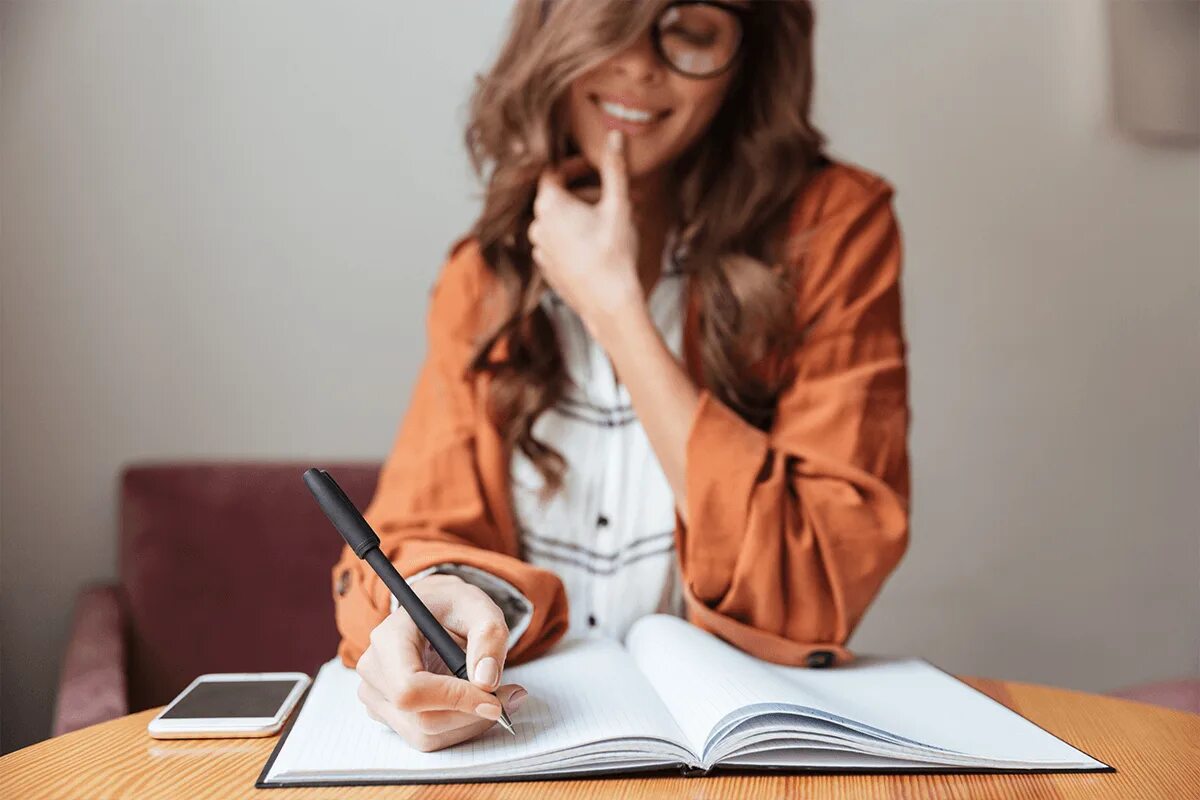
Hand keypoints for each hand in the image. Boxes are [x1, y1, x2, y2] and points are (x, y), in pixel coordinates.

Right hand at [354, 574, 526, 751]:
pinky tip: (474, 703)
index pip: (410, 688)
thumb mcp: (480, 608)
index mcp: (389, 637)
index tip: (494, 701)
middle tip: (509, 698)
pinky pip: (425, 737)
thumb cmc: (453, 606)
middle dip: (470, 716)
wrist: (433, 610)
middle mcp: (373, 669)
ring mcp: (375, 695)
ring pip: (425, 736)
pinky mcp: (387, 713)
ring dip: (468, 725)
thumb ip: (489, 638)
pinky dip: (458, 728)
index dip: (453, 701)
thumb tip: (486, 681)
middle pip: (420, 719)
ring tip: (497, 698)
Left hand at [529, 130, 640, 338]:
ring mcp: (540, 251)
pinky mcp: (547, 270)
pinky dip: (575, 237)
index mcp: (548, 204)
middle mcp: (536, 226)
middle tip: (615, 196)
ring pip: (559, 221)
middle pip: (557, 196)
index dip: (576, 165)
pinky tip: (601, 244)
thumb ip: (614, 168)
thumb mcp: (618, 204)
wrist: (610, 304)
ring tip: (613, 221)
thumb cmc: (614, 253)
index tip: (596, 167)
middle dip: (586, 192)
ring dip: (582, 215)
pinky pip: (559, 243)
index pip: (554, 171)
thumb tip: (615, 135)